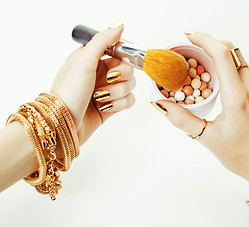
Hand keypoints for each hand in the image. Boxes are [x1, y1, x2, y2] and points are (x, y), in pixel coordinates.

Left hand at [50, 21, 134, 145]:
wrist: (62, 124)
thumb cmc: (68, 92)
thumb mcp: (83, 60)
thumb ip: (103, 41)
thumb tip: (119, 24)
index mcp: (93, 59)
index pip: (119, 53)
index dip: (122, 59)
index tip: (115, 65)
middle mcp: (101, 74)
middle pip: (128, 70)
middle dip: (120, 79)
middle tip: (106, 82)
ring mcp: (107, 90)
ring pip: (130, 86)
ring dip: (117, 93)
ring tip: (100, 98)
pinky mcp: (112, 106)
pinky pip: (129, 101)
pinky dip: (119, 105)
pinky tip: (106, 107)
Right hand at [154, 32, 248, 184]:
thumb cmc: (244, 155)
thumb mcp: (208, 138)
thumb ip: (182, 119)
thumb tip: (162, 105)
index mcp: (238, 97)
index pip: (223, 55)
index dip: (205, 40)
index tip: (190, 36)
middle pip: (231, 51)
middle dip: (209, 43)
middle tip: (190, 47)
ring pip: (238, 58)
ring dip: (218, 52)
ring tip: (198, 59)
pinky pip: (242, 69)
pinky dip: (227, 64)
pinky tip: (213, 75)